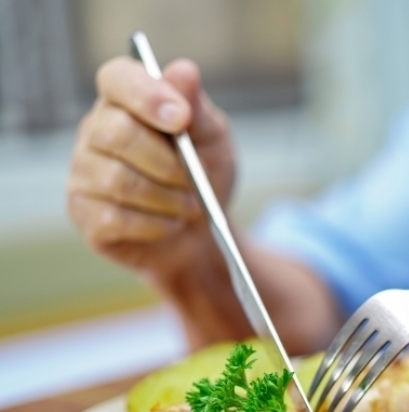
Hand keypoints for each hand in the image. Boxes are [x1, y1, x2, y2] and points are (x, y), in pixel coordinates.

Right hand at [67, 57, 235, 282]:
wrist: (202, 232)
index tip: (181, 118)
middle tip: (194, 179)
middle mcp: (96, 130)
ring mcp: (84, 172)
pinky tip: (169, 223)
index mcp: (125, 100)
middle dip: (167, 163)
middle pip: (116, 134)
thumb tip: (184, 71)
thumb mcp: (213, 140)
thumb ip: (197, 109)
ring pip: (117, 181)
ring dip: (167, 198)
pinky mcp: (84, 213)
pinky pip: (115, 218)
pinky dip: (155, 224)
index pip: (117, 79)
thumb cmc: (203, 176)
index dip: (147, 95)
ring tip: (188, 204)